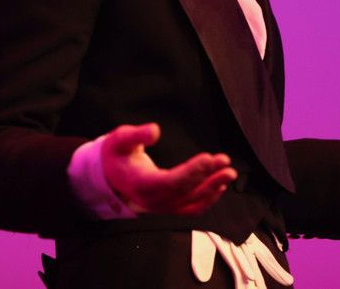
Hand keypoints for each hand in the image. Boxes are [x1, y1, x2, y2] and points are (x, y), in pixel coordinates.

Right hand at [100, 123, 236, 215]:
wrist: (109, 176)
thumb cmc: (116, 154)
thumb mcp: (120, 139)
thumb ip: (136, 135)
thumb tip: (155, 131)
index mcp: (140, 184)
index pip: (170, 182)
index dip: (191, 172)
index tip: (208, 158)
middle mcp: (152, 200)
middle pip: (185, 192)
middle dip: (207, 177)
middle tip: (225, 161)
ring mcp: (161, 207)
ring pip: (191, 203)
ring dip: (212, 189)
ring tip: (229, 173)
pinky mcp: (168, 207)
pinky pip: (190, 208)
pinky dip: (207, 200)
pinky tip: (219, 187)